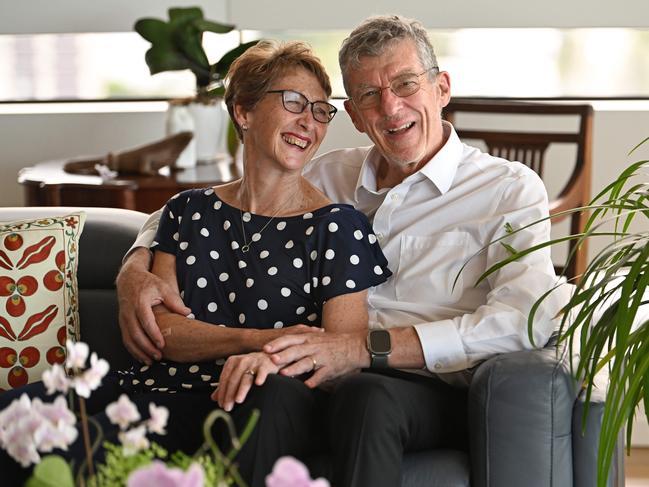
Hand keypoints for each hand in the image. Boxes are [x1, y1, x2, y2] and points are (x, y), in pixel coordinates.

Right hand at [116, 248, 189, 363]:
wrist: (128, 278)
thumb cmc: (148, 283)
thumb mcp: (163, 287)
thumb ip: (175, 301)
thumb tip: (188, 314)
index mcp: (140, 302)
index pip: (146, 321)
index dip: (153, 334)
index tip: (162, 345)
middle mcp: (129, 311)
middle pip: (136, 333)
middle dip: (146, 347)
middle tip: (159, 357)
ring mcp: (123, 318)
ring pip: (128, 339)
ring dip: (138, 352)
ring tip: (150, 361)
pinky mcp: (122, 323)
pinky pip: (125, 339)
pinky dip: (132, 350)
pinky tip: (142, 357)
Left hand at [212, 352, 279, 410]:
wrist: (269, 357)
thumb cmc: (252, 367)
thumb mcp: (237, 373)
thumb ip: (226, 384)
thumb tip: (214, 398)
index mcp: (232, 362)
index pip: (224, 379)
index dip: (221, 392)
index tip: (221, 404)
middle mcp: (242, 361)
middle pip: (233, 380)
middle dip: (229, 395)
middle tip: (228, 407)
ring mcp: (254, 362)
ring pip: (246, 378)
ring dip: (241, 390)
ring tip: (238, 400)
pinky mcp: (266, 365)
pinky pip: (262, 372)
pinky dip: (260, 377)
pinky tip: (258, 384)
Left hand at [263, 330, 367, 387]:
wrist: (353, 346)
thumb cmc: (331, 342)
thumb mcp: (315, 337)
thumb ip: (299, 342)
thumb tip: (281, 347)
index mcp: (308, 338)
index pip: (290, 339)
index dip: (277, 344)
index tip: (265, 348)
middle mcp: (313, 347)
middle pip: (295, 350)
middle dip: (282, 355)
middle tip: (271, 359)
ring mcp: (322, 357)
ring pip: (306, 362)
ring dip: (294, 368)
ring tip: (283, 374)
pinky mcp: (330, 367)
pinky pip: (321, 375)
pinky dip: (314, 380)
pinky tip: (307, 386)